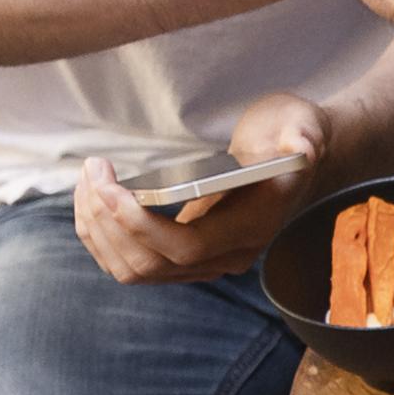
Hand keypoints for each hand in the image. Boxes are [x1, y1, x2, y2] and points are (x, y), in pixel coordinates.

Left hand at [73, 90, 331, 285]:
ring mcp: (202, 263)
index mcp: (250, 229)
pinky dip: (101, 235)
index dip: (138, 223)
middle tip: (93, 171)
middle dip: (107, 220)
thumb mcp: (302, 125)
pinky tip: (94, 197)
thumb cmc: (289, 138)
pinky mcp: (180, 257)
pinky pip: (129, 262)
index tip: (108, 185)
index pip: (184, 248)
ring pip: (133, 269)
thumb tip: (301, 148)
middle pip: (149, 264)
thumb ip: (304, 136)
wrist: (290, 161)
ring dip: (97, 229)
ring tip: (90, 179)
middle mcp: (225, 257)